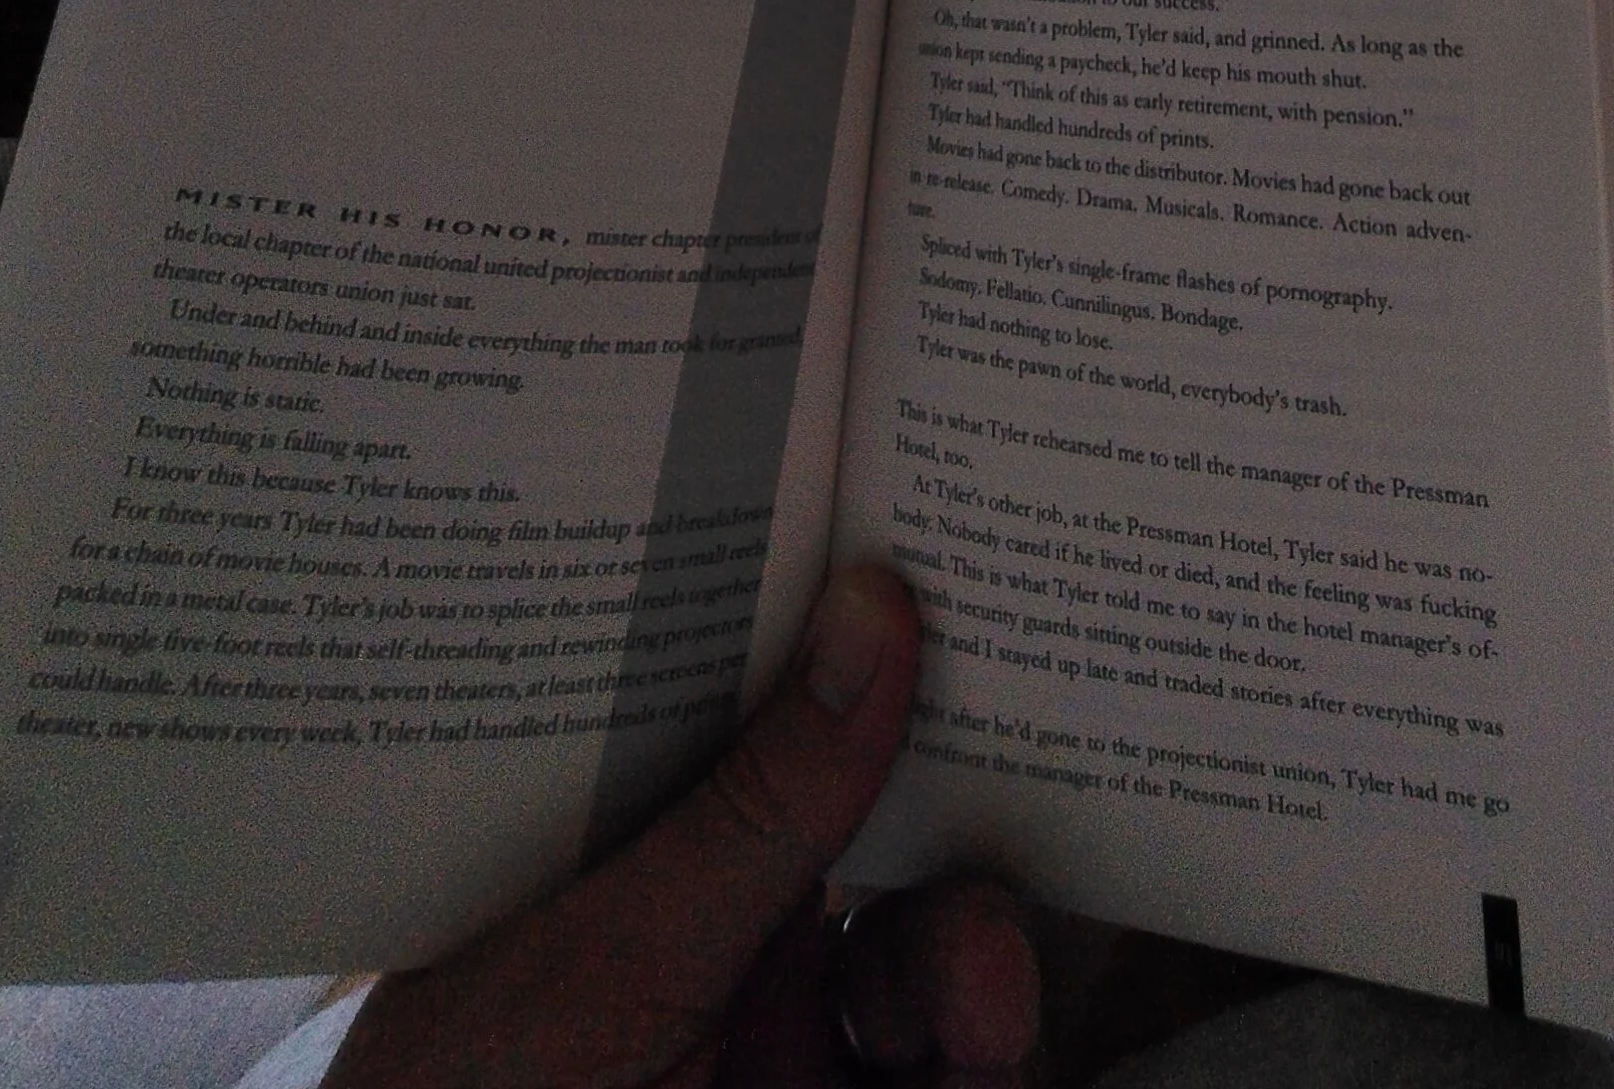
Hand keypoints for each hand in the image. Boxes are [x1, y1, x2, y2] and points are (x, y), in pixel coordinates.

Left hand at [329, 564, 1039, 1088]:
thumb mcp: (602, 961)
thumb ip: (756, 807)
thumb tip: (873, 599)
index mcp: (630, 874)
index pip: (760, 734)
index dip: (853, 656)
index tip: (942, 575)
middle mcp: (717, 959)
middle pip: (886, 845)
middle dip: (957, 824)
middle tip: (1011, 804)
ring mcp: (787, 1058)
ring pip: (938, 972)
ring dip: (984, 961)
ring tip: (990, 999)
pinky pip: (961, 1080)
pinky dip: (994, 1055)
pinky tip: (994, 1043)